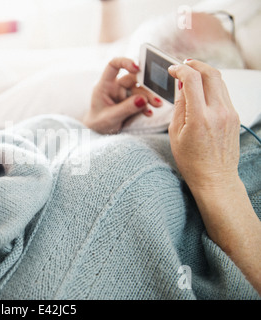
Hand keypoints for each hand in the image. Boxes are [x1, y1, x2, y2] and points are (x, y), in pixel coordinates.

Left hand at [83, 57, 162, 133]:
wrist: (99, 133)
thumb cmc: (98, 123)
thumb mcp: (110, 118)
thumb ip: (125, 108)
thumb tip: (142, 100)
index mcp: (105, 85)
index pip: (113, 65)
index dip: (125, 62)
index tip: (137, 68)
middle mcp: (115, 86)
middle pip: (133, 79)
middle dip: (145, 88)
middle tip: (155, 99)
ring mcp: (124, 93)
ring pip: (140, 90)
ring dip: (149, 97)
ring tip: (157, 105)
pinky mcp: (131, 101)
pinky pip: (142, 100)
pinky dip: (147, 106)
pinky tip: (149, 113)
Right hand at [167, 60, 240, 190]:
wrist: (215, 178)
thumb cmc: (191, 160)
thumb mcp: (176, 133)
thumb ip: (179, 106)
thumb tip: (182, 86)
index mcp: (200, 117)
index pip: (193, 79)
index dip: (181, 69)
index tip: (173, 69)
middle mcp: (218, 112)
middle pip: (211, 73)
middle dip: (196, 64)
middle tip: (184, 65)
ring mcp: (230, 113)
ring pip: (220, 81)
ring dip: (205, 73)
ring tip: (192, 76)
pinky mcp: (234, 116)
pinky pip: (223, 93)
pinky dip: (211, 86)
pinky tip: (201, 91)